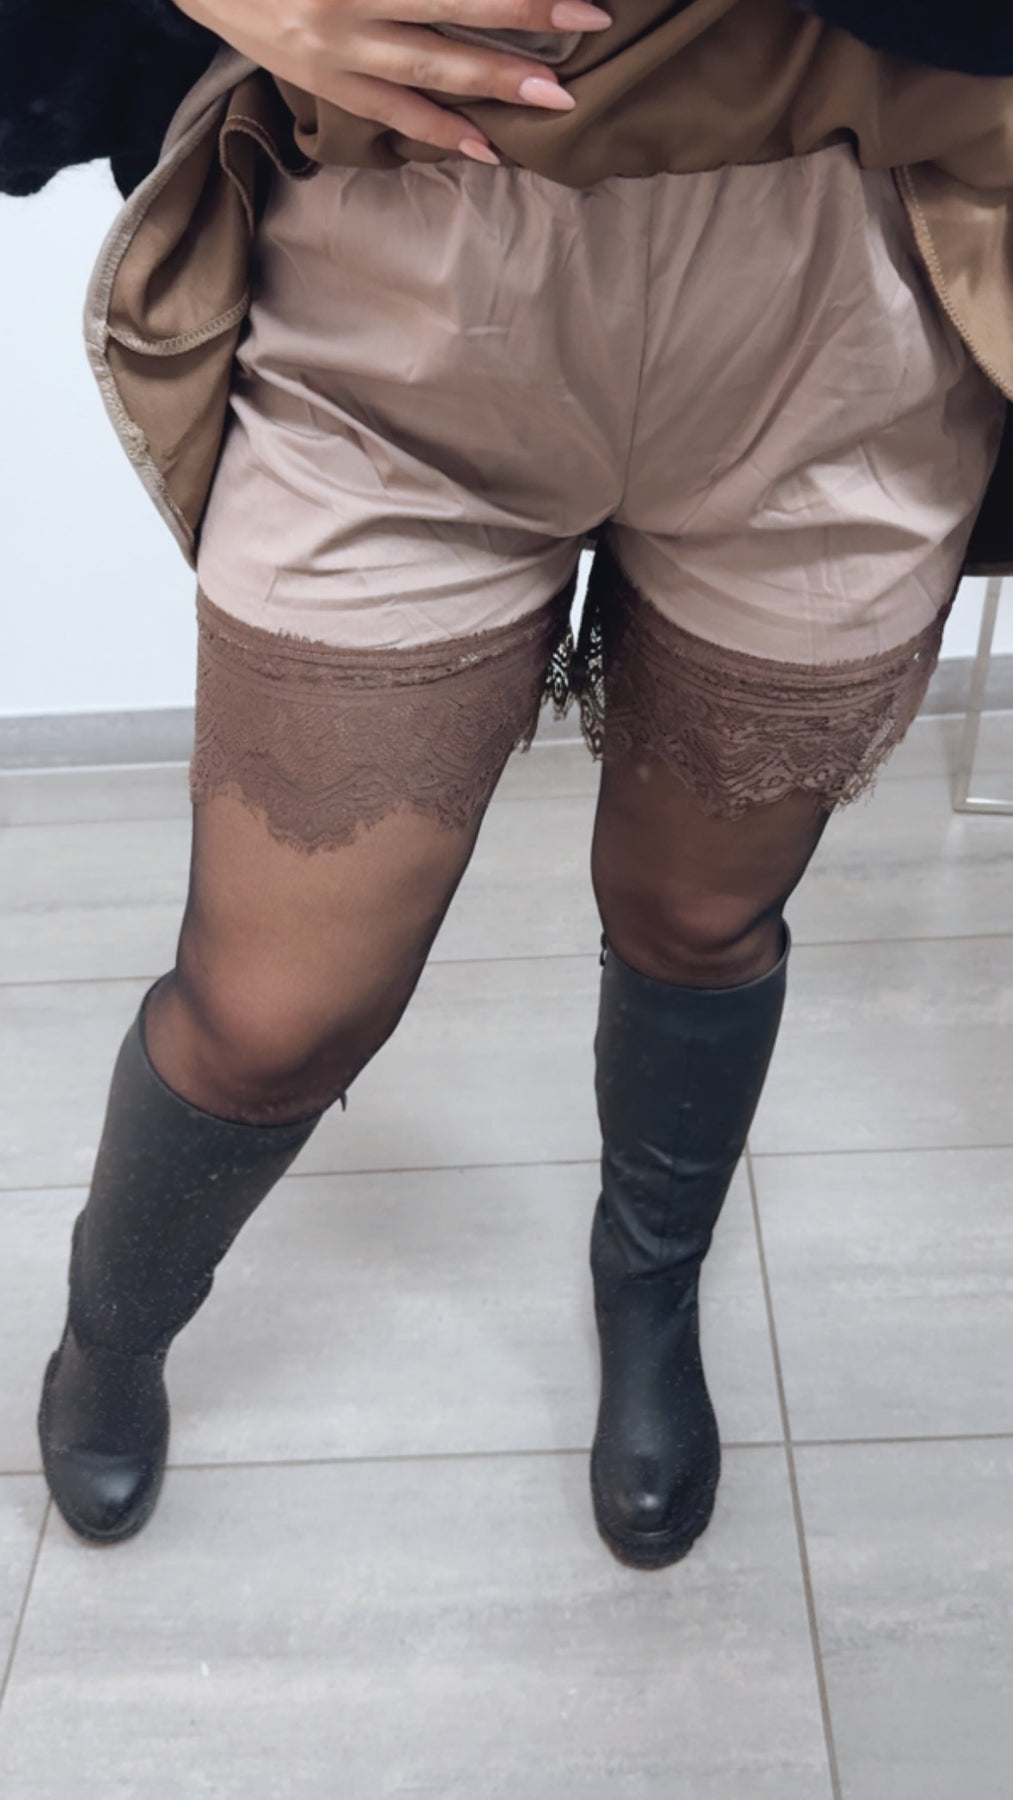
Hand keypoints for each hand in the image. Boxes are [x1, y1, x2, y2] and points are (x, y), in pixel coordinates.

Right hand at [171, 0, 612, 162]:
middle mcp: (347, 1)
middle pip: (452, 3)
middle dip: (524, 12)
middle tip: (590, 21)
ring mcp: (335, 48)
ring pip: (430, 65)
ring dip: (496, 80)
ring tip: (553, 94)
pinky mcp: (323, 83)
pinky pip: (392, 111)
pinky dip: (441, 130)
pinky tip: (487, 148)